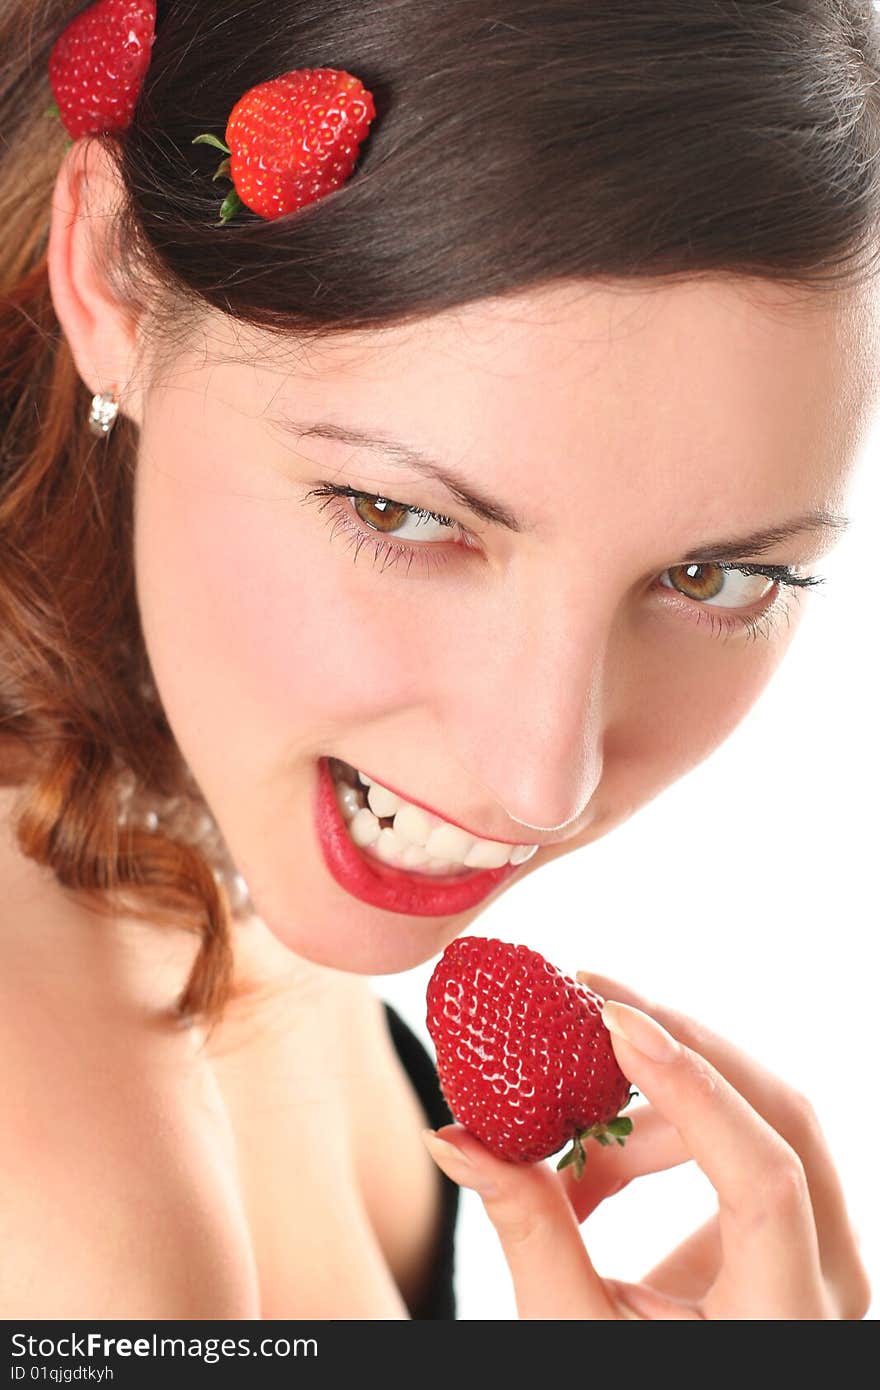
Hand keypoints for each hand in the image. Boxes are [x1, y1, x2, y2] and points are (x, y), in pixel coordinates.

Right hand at [422, 971, 870, 1319]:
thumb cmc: (627, 1388)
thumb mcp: (574, 1329)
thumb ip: (528, 1229)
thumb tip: (450, 1136)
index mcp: (787, 1318)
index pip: (764, 1179)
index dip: (692, 1090)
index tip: (612, 1020)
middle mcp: (832, 1276)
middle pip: (779, 1119)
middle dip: (680, 1050)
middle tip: (590, 1001)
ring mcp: (827, 1244)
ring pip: (763, 1115)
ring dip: (663, 1096)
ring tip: (569, 1129)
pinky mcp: (803, 1222)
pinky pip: (749, 1135)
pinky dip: (674, 1123)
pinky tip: (600, 1154)